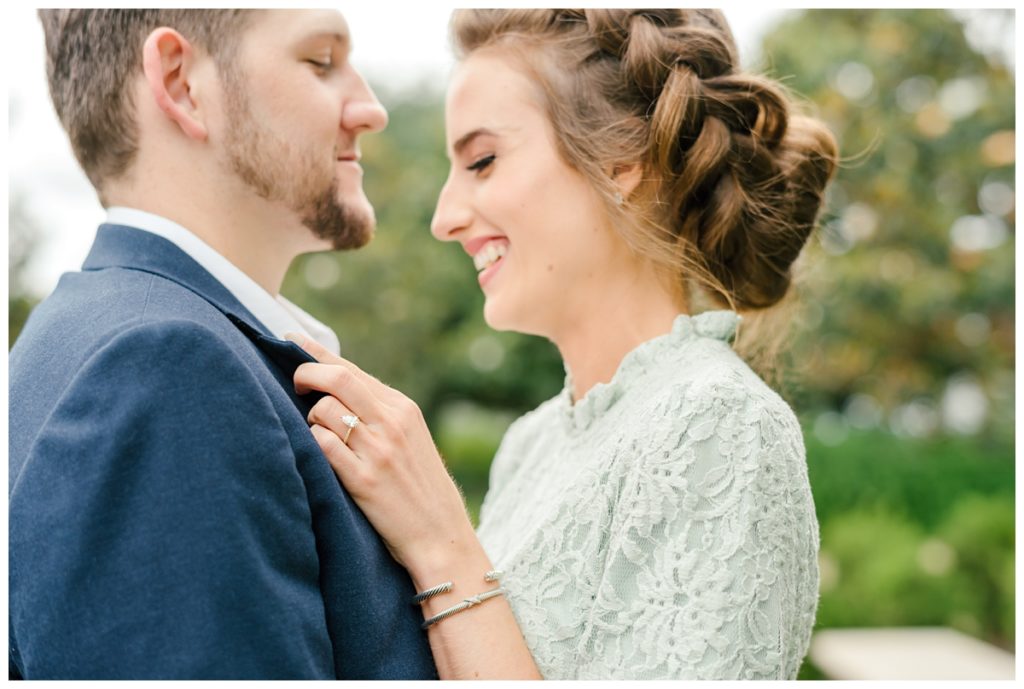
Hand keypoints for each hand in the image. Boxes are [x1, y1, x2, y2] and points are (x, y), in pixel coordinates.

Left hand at [288, 335, 477, 574]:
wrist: (441, 534)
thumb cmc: (420, 487)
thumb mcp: (410, 439)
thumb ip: (379, 412)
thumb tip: (334, 385)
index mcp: (403, 408)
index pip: (352, 370)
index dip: (315, 353)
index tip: (290, 340)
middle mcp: (392, 422)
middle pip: (336, 378)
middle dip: (304, 373)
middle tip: (292, 384)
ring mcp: (378, 450)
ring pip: (323, 411)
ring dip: (309, 419)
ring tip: (317, 434)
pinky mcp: (363, 479)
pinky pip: (322, 445)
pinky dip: (313, 444)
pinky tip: (317, 456)